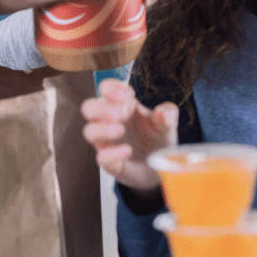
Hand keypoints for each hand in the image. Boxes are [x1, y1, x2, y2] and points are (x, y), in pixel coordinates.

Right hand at [81, 78, 177, 192]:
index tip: (128, 94)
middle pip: (88, 108)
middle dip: (101, 108)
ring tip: (120, 130)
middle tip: (120, 113)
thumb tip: (162, 112)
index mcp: (122, 105)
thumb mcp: (168, 124)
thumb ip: (168, 114)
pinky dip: (112, 153)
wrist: (160, 168)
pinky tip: (127, 151)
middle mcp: (109, 121)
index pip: (106, 88)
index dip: (111, 88)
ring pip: (89, 131)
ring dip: (102, 129)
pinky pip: (102, 157)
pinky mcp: (110, 162)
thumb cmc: (158, 140)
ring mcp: (107, 142)